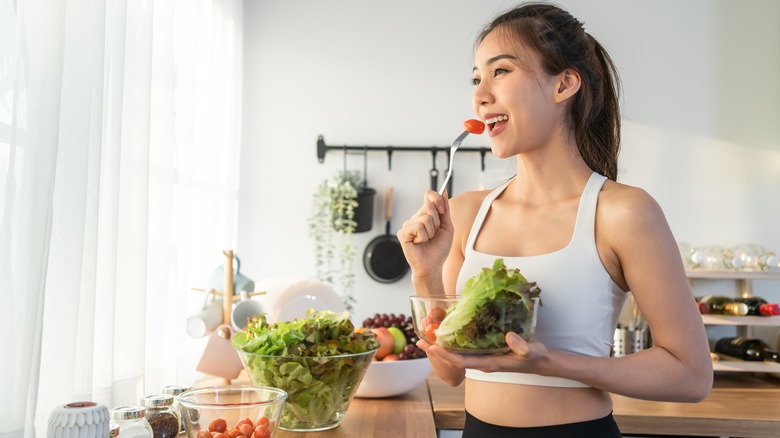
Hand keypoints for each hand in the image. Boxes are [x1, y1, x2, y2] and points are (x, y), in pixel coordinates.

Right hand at [396, 190, 453, 276]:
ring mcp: (408, 225)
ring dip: (431, 232)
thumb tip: (444, 191)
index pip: (428, 195)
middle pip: (429, 206)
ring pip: (425, 219)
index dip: (437, 199)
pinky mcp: (403, 233)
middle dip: (437, 222)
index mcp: (425, 214)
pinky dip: (423, 237)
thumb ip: (445, 210)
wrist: (433, 265)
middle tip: (434, 234)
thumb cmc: (439, 248)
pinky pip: (418, 227)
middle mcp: (415, 217)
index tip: (442, 211)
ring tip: (427, 240)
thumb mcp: (447, 227)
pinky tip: (419, 243)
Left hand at [424, 332, 549, 374]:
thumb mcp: (530, 350)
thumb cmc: (533, 356)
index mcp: (489, 364)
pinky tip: (446, 333)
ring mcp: (482, 357)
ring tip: (426, 336)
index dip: (447, 355)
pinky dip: (453, 342)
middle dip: (437, 351)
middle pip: (454, 358)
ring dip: (442, 346)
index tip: (433, 348)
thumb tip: (509, 336)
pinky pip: (464, 349)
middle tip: (419, 341)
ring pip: (457, 354)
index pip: (462, 362)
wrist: (537, 360)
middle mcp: (482, 362)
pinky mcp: (484, 351)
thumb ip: (521, 345)